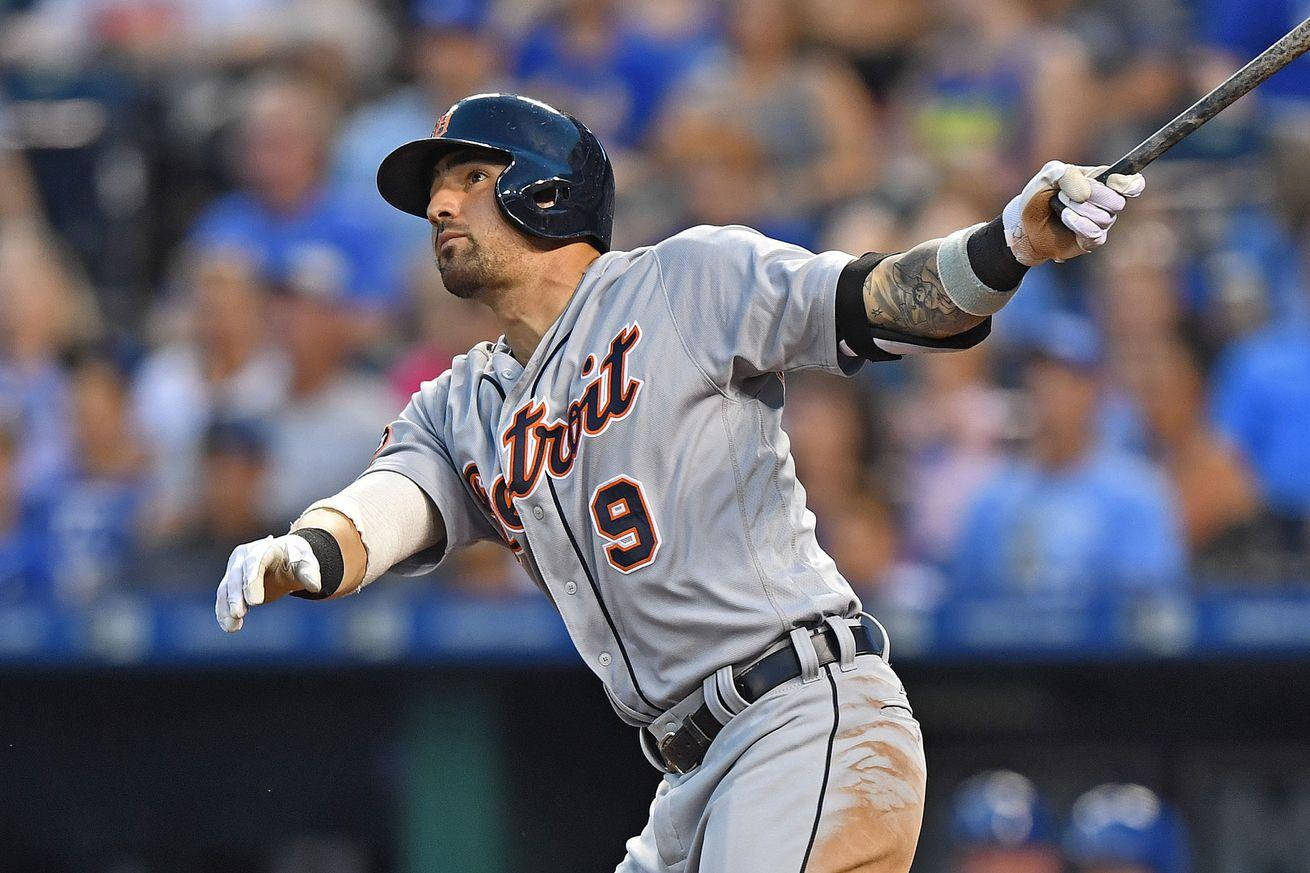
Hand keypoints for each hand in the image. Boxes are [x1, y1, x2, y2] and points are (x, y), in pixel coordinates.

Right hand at [215, 534, 321, 632]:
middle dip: (235, 596)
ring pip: (226, 589)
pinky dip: (223, 612)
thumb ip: (310, 572)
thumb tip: (315, 586)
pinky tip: (229, 627)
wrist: (285, 559)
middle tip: (239, 614)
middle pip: (236, 576)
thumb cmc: (296, 559)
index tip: (254, 602)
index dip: (252, 582)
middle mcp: (244, 556)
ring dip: (226, 608)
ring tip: (232, 627)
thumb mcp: (306, 562)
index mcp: (263, 548)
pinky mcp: (230, 583)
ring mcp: (234, 569)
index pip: (254, 563)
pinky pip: (223, 598)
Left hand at [1003, 161, 1145, 265]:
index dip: (1129, 183)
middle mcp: (1106, 203)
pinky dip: (1079, 225)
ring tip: (1060, 208)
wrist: (1024, 224)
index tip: (1115, 182)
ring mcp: (1100, 222)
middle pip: (1118, 201)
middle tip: (1066, 195)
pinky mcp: (1092, 240)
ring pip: (1105, 218)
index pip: (1131, 183)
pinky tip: (1066, 219)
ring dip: (1078, 211)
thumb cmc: (1038, 196)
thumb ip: (1067, 174)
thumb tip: (1085, 193)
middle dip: (1092, 196)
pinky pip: (1095, 234)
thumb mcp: (1048, 176)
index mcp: (1101, 181)